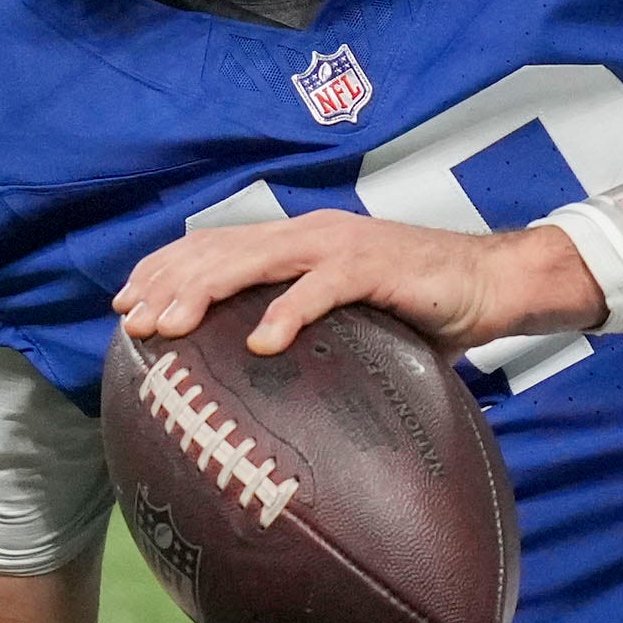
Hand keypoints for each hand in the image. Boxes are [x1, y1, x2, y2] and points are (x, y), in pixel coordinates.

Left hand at [116, 213, 605, 355]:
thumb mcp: (351, 318)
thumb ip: (311, 336)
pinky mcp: (376, 266)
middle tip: (133, 322)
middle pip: (221, 249)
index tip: (128, 302)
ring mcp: (341, 246)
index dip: (167, 267)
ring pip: (255, 260)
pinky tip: (262, 342)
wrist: (494, 283)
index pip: (217, 245)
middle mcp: (312, 234)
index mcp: (300, 242)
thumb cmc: (422, 306)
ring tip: (171, 324)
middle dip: (169, 283)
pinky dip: (289, 312)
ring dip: (206, 291)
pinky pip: (322, 288)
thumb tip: (264, 388)